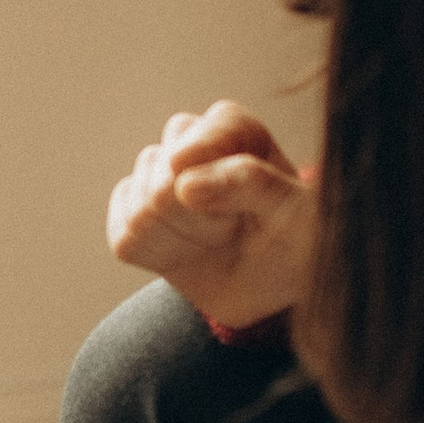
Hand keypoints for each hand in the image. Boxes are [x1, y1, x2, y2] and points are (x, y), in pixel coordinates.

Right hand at [108, 102, 315, 332]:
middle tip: (233, 228)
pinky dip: (156, 256)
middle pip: (159, 171)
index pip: (198, 131)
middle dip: (196, 215)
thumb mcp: (300, 214)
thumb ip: (252, 184)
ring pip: (139, 206)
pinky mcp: (134, 216)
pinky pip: (122, 237)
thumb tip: (184, 184)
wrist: (274, 291)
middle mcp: (192, 145)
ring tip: (215, 242)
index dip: (202, 162)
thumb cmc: (298, 245)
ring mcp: (157, 179)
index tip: (218, 199)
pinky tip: (186, 255)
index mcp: (237, 132)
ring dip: (182, 239)